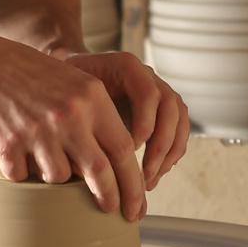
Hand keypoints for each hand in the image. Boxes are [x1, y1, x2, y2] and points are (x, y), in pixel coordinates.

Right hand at [0, 36, 179, 220]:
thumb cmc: (20, 70)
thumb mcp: (69, 80)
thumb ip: (91, 115)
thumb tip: (109, 163)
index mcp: (90, 97)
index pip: (124, 149)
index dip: (133, 182)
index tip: (136, 202)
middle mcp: (70, 115)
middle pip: (102, 172)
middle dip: (112, 199)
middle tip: (118, 214)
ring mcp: (39, 131)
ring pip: (61, 177)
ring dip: (54, 175)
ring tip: (39, 154)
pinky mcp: (9, 145)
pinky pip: (25, 176)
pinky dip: (22, 171)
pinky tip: (14, 152)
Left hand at [57, 50, 189, 192]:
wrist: (72, 80)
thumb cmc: (67, 90)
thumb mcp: (68, 95)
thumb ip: (79, 115)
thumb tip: (85, 156)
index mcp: (127, 66)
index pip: (148, 93)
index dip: (144, 123)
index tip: (129, 149)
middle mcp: (148, 76)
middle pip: (171, 107)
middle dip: (160, 145)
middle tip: (142, 174)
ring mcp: (159, 92)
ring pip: (180, 120)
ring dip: (169, 153)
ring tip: (149, 180)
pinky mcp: (162, 111)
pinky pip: (179, 131)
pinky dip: (171, 155)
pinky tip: (153, 174)